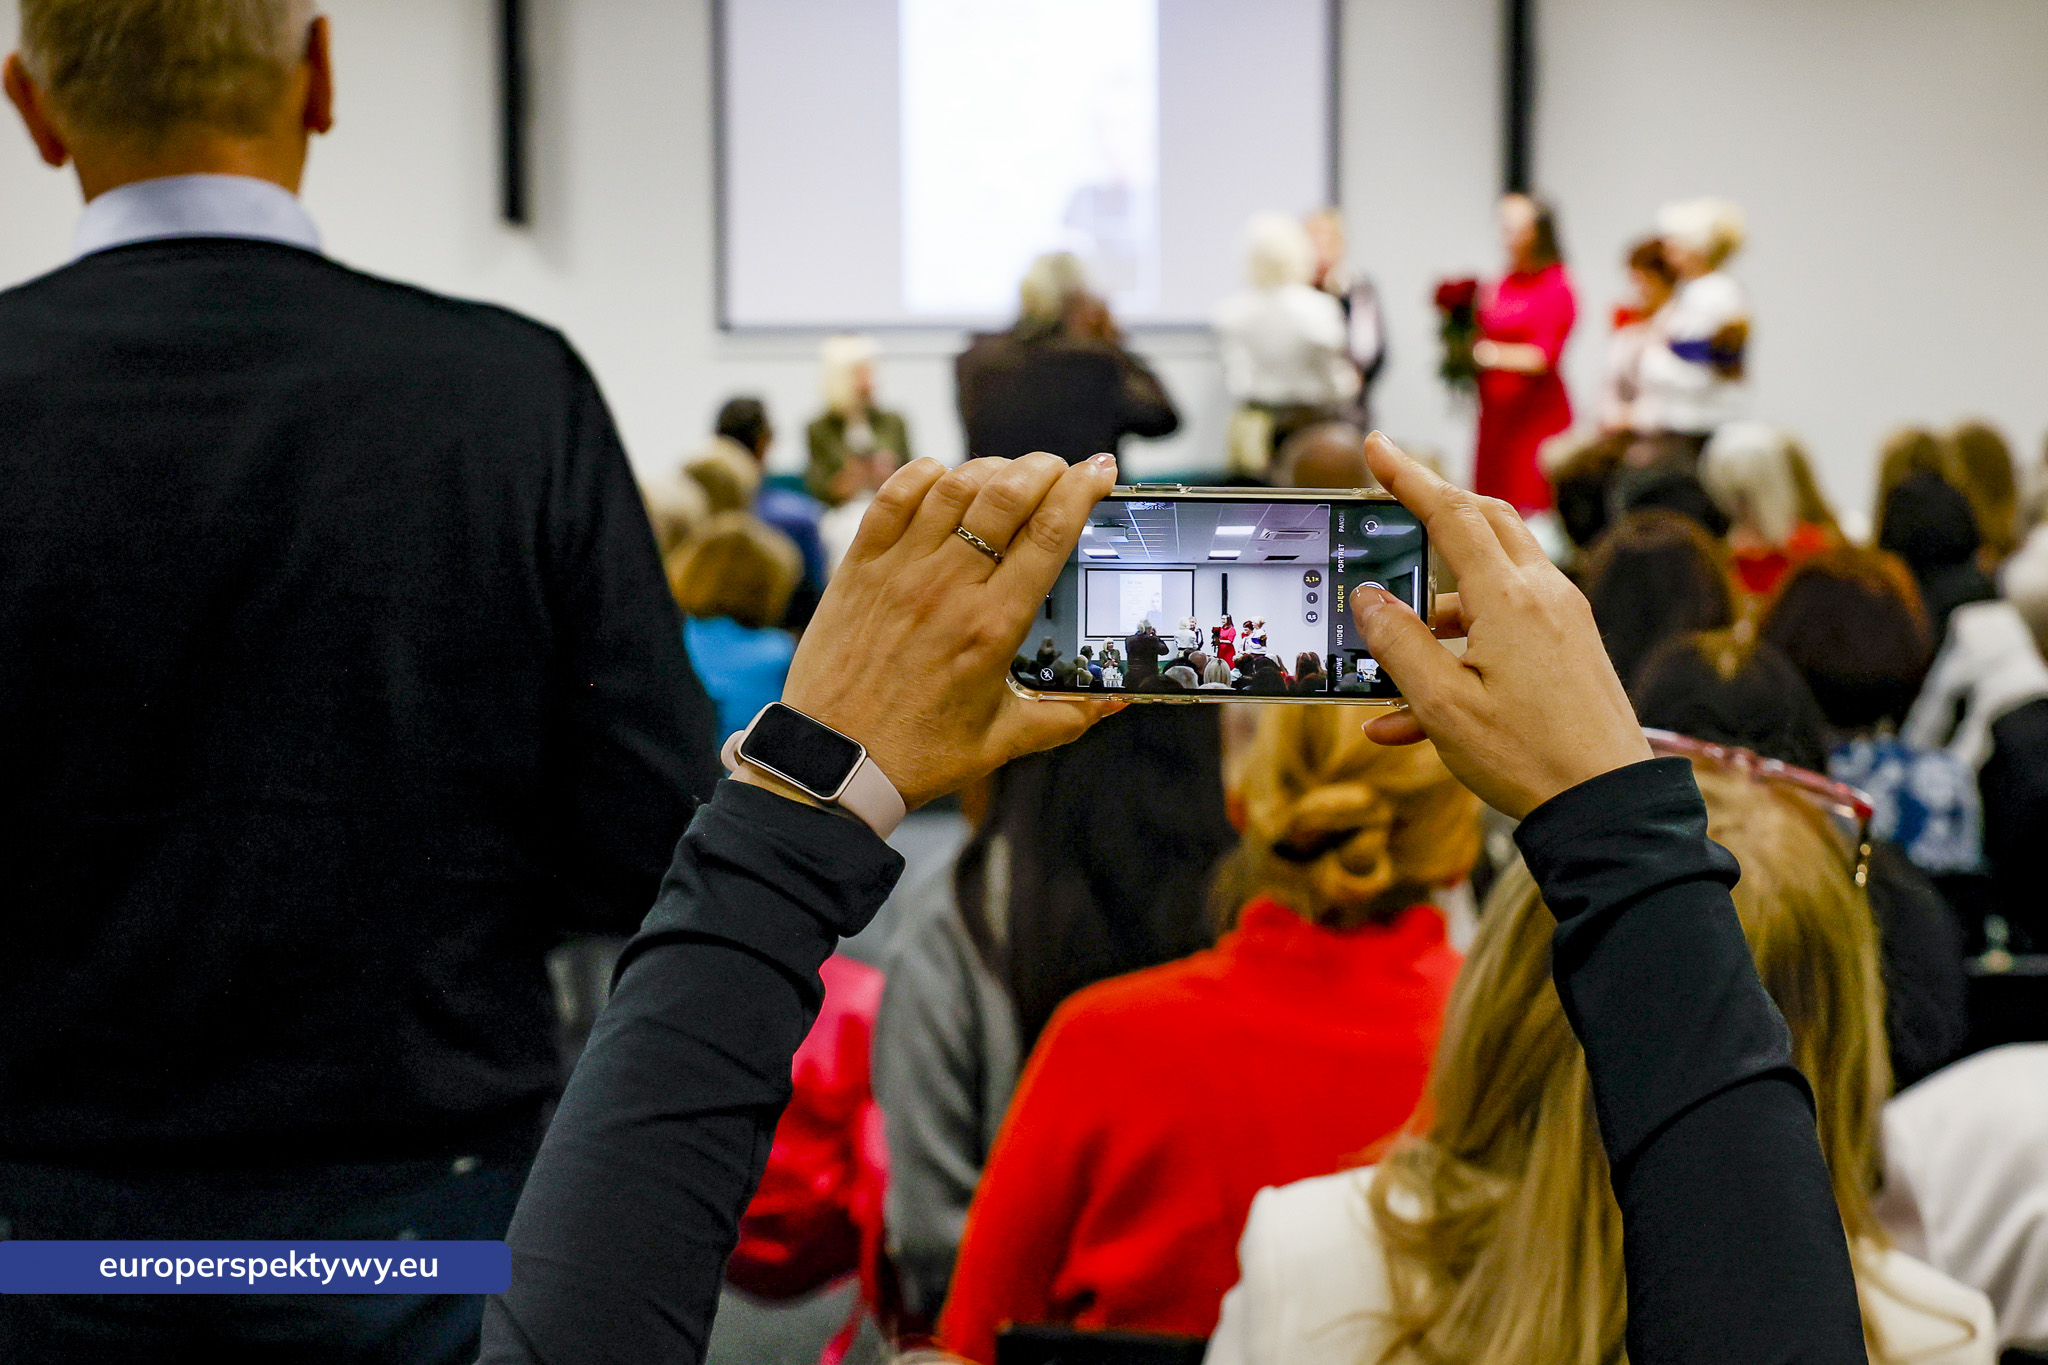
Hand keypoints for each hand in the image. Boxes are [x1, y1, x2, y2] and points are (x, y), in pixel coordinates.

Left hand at [767, 453, 1122, 809]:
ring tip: (1011, 473)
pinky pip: (891, 499)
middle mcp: (948, 589)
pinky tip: (943, 475)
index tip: (1100, 470)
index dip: (1082, 490)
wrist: (832, 763)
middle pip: (1007, 495)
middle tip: (1062, 469)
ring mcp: (899, 572)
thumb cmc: (917, 755)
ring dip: (991, 467)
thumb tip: (1119, 702)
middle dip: (1045, 468)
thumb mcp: (1004, 741)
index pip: (1049, 534)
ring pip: (953, 487)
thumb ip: (1068, 717)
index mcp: (993, 627)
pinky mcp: (858, 569)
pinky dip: (922, 475)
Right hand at [1351, 433, 1650, 817]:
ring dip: (1439, 607)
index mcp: (1509, 598)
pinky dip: (1463, 650)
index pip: (1452, 513)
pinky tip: (1413, 717)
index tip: (1378, 447)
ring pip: (1493, 579)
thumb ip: (1398, 644)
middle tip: (1393, 507)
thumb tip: (1368, 598)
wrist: (1609, 805)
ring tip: (1391, 663)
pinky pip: (1508, 628)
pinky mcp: (1572, 649)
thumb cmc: (1527, 756)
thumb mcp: (1443, 705)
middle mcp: (1543, 595)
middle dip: (1436, 509)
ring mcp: (1563, 620)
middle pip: (1486, 523)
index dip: (1409, 477)